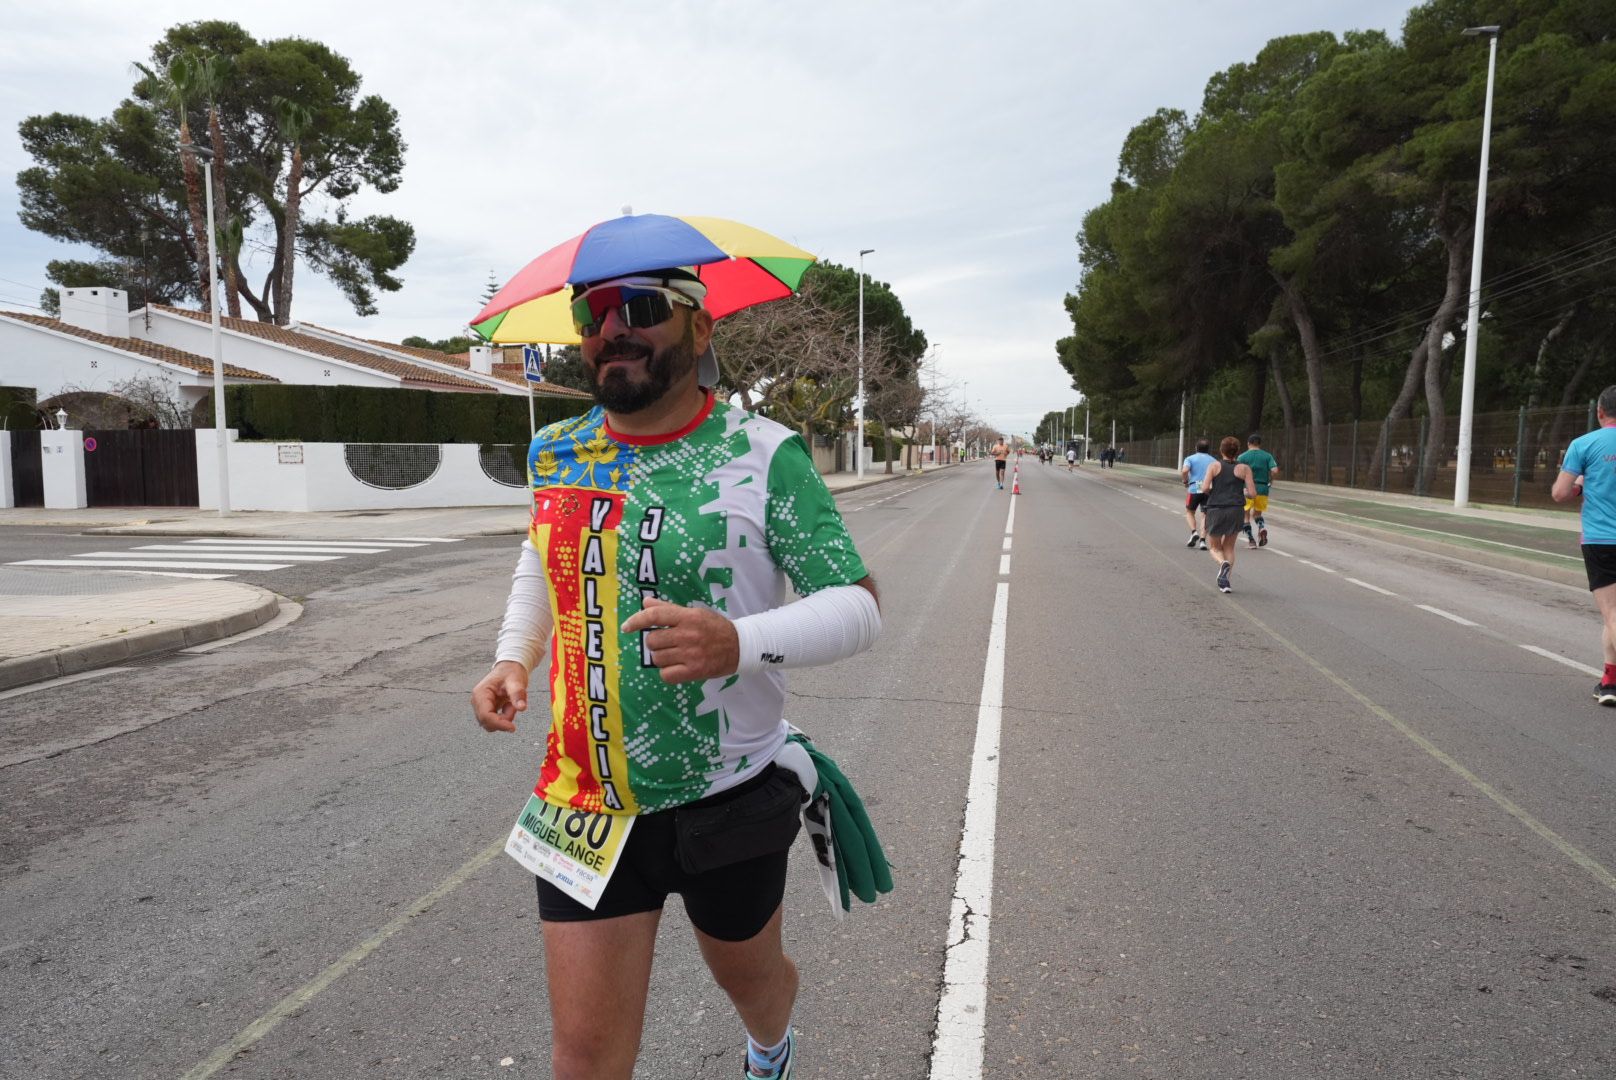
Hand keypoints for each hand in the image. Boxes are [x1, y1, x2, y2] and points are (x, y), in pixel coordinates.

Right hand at [471, 660, 528, 732]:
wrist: (510, 668)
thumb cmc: (511, 672)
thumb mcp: (516, 680)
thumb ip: (517, 694)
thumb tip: (521, 708)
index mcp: (481, 693)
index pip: (485, 716)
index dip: (498, 724)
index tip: (512, 727)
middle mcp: (477, 701)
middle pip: (486, 722)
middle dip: (503, 720)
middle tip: (513, 707)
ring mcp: (481, 706)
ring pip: (491, 724)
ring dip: (504, 718)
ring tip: (511, 703)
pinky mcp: (487, 709)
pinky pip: (495, 721)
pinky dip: (505, 717)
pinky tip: (508, 705)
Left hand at [621, 596, 738, 683]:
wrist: (740, 646)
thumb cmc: (714, 628)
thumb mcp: (694, 613)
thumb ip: (668, 609)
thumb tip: (645, 603)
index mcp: (687, 617)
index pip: (655, 616)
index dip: (636, 621)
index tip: (626, 627)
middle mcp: (688, 634)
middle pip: (652, 640)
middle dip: (655, 642)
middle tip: (668, 642)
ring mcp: (691, 654)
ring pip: (657, 658)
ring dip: (661, 657)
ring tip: (675, 655)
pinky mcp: (694, 671)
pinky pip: (666, 674)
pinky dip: (667, 672)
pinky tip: (677, 667)